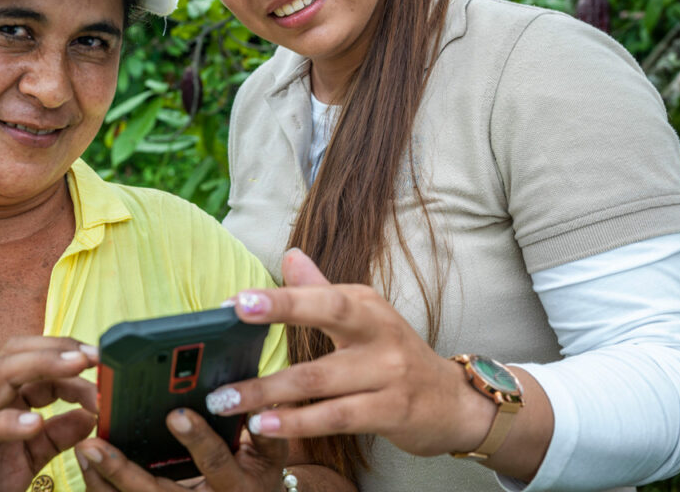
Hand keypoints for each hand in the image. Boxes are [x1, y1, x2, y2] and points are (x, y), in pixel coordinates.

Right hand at [0, 336, 98, 491]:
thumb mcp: (28, 455)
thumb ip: (57, 436)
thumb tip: (90, 417)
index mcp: (3, 398)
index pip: (36, 362)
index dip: (70, 358)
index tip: (103, 365)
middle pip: (18, 353)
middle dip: (58, 348)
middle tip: (96, 356)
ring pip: (1, 374)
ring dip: (42, 364)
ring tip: (76, 367)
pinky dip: (9, 422)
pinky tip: (35, 423)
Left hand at [73, 408, 286, 490]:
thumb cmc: (259, 474)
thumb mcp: (271, 454)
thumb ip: (265, 427)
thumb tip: (256, 399)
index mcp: (236, 486)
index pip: (215, 461)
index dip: (197, 439)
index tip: (176, 414)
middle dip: (124, 469)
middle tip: (97, 443)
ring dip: (104, 479)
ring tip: (84, 450)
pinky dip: (103, 487)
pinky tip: (88, 466)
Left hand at [201, 249, 494, 457]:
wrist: (455, 403)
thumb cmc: (395, 356)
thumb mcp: (364, 318)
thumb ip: (322, 290)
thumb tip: (289, 254)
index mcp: (366, 304)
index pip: (318, 293)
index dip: (276, 297)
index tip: (233, 303)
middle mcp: (379, 331)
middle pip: (326, 317)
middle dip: (274, 322)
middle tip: (225, 336)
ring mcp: (390, 372)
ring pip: (320, 379)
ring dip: (269, 392)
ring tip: (227, 401)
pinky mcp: (393, 411)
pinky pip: (337, 417)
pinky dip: (298, 422)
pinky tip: (265, 426)